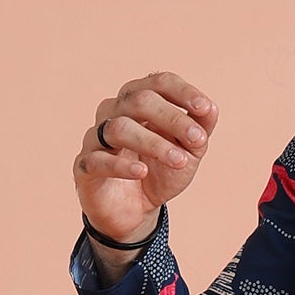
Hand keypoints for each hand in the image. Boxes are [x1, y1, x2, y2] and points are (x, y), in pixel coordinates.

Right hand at [73, 71, 218, 272]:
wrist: (134, 212)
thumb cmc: (159, 172)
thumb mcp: (188, 153)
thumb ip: (200, 130)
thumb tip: (210, 109)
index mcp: (139, 101)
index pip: (158, 83)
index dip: (182, 92)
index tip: (204, 108)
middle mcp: (114, 112)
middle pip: (139, 100)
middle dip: (172, 118)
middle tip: (197, 140)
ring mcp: (96, 138)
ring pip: (119, 127)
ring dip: (154, 143)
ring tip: (179, 161)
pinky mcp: (85, 166)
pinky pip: (98, 159)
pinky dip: (121, 165)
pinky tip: (141, 171)